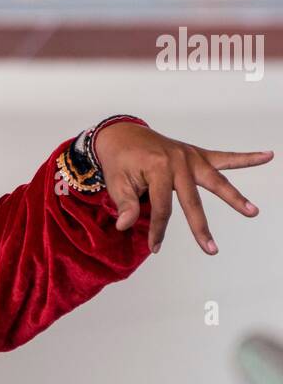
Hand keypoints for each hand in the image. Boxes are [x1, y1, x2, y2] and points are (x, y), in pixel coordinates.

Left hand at [93, 121, 272, 254]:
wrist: (122, 134)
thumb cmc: (119, 160)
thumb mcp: (116, 182)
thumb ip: (125, 204)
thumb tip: (125, 226)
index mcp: (158, 168)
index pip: (162, 207)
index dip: (158, 229)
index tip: (155, 246)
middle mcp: (178, 161)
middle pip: (192, 199)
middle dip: (200, 226)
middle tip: (211, 248)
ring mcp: (190, 156)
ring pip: (216, 180)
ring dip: (234, 197)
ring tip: (252, 211)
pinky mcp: (196, 154)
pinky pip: (224, 157)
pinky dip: (246, 158)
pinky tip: (266, 156)